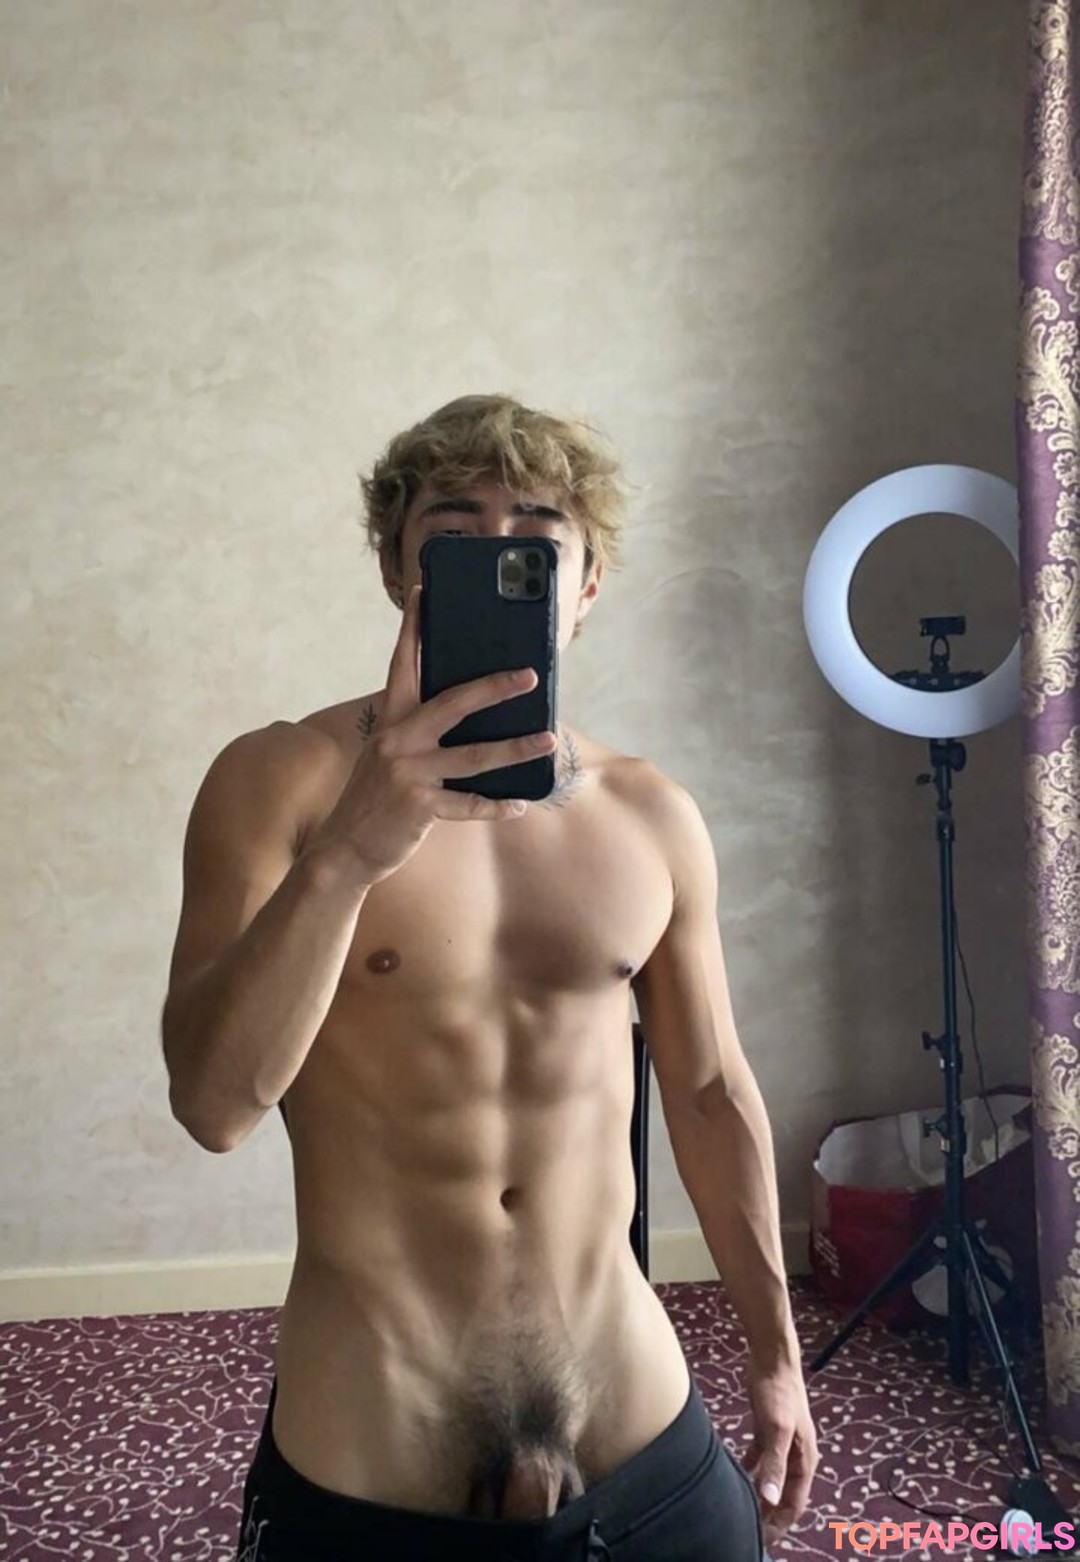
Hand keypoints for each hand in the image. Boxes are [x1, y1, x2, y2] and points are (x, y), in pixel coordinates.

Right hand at [307, 586, 555, 885]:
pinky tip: (520, 804)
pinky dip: (497, 806)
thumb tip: (471, 718)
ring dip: (516, 748)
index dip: (413, 629)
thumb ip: (418, 734)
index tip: (424, 592)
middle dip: (494, 688)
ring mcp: (407, 773)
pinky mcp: (418, 806)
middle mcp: (396, 740)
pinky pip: (469, 805)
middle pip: (453, 703)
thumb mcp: (387, 757)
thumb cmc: (374, 801)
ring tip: (548, 739)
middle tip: (529, 676)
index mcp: (390, 721)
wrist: (343, 850)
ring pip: (473, 756)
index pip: (402, 665)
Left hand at [741, 1353, 817, 1549]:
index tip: (763, 1539)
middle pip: (785, 1494)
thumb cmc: (779, 1393)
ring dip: (761, 1495)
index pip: (794, 1503)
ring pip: (772, 1479)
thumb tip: (769, 1498)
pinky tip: (738, 1478)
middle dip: (771, 1514)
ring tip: (745, 1511)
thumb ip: (774, 1464)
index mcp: (804, 1460)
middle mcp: (795, 1455)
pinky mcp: (767, 1431)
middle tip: (750, 1530)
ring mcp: (781, 1443)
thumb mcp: (777, 1430)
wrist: (772, 1359)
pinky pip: (761, 1459)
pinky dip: (751, 1471)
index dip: (780, 1523)